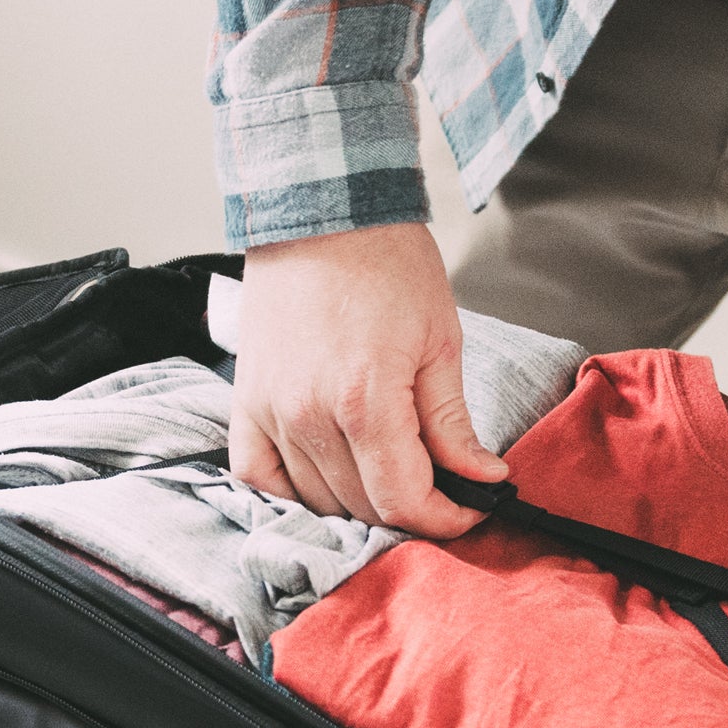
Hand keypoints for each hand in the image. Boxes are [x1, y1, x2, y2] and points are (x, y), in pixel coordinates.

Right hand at [230, 223, 507, 538]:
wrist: (322, 211)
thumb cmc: (385, 264)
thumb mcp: (440, 342)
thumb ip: (452, 423)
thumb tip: (481, 477)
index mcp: (365, 402)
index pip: (403, 500)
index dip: (445, 517)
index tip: (469, 506)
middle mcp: (308, 415)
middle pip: (360, 506)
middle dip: (409, 508)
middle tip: (440, 488)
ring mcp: (270, 410)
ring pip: (313, 498)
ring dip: (356, 504)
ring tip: (390, 478)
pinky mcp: (245, 399)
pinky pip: (255, 475)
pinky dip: (288, 492)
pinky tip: (323, 482)